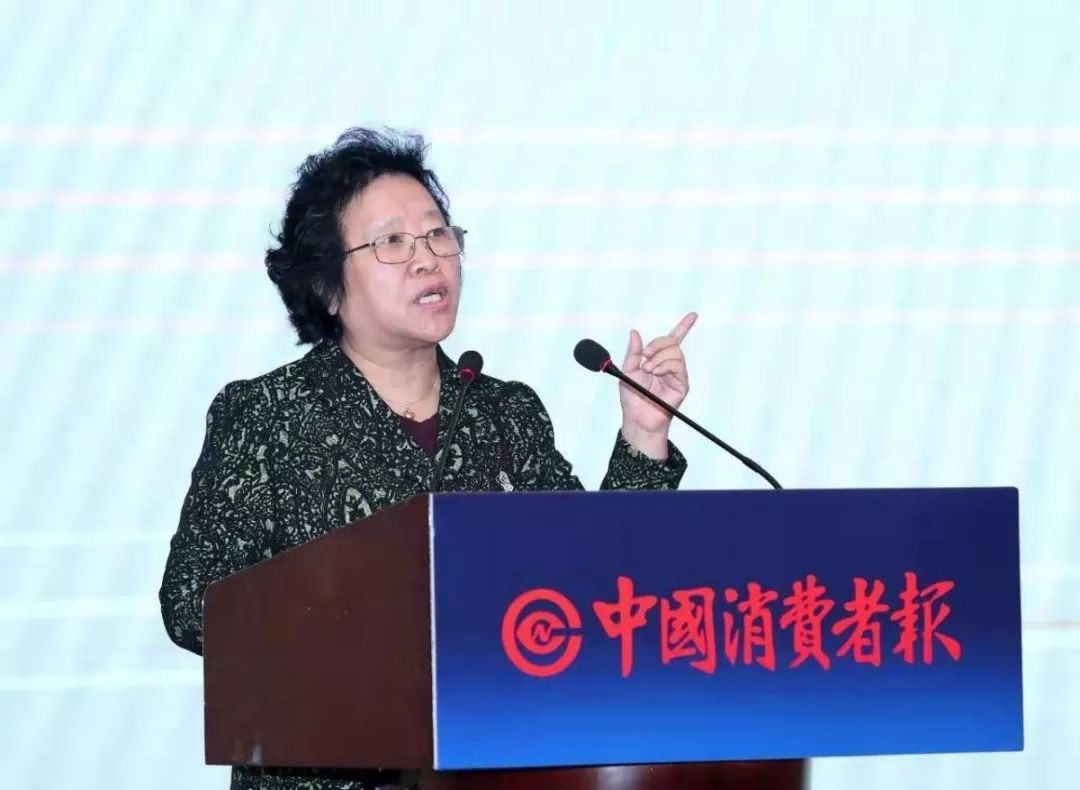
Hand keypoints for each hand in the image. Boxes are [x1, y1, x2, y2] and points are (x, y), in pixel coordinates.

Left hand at [618, 312, 697, 457]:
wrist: (637, 418)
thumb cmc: (632, 397)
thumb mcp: (627, 371)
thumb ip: (633, 352)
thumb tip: (634, 332)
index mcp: (657, 359)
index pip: (673, 340)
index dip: (684, 327)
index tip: (693, 315)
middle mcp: (669, 365)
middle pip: (672, 343)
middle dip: (657, 345)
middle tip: (644, 357)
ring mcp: (677, 375)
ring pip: (676, 353)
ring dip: (660, 357)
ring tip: (648, 369)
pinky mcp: (682, 385)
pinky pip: (678, 366)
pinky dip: (665, 366)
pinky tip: (656, 372)